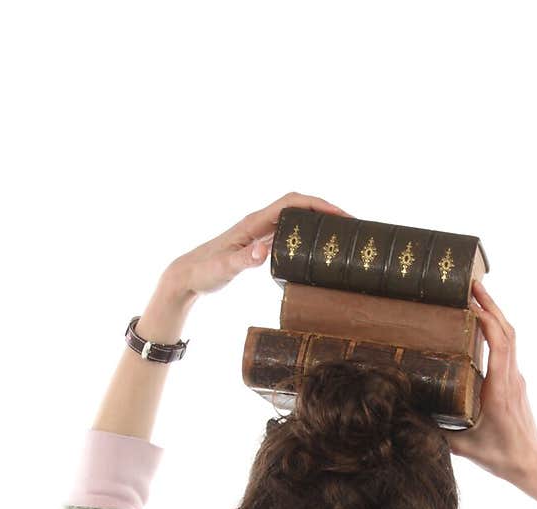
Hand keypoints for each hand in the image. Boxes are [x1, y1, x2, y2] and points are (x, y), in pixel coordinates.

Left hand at [162, 191, 353, 298]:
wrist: (187, 276)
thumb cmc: (203, 272)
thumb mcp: (223, 268)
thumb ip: (242, 260)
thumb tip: (263, 251)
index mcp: (254, 223)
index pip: (292, 203)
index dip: (318, 205)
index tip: (340, 216)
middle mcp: (259, 223)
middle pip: (299, 206)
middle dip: (325, 211)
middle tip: (350, 227)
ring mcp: (259, 232)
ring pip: (295, 219)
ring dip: (318, 222)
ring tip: (340, 236)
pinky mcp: (259, 244)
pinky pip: (288, 232)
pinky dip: (306, 235)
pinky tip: (316, 249)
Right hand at [443, 280, 536, 483]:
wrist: (532, 465)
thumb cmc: (502, 457)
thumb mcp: (465, 448)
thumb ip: (437, 432)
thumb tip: (407, 418)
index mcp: (500, 390)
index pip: (499, 344)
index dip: (487, 319)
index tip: (470, 302)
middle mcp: (511, 379)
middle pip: (507, 331)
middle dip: (490, 305)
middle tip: (471, 285)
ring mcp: (516, 380)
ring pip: (510, 338)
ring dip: (495, 315)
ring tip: (475, 298)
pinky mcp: (515, 384)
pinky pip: (507, 350)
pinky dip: (495, 332)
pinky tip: (480, 329)